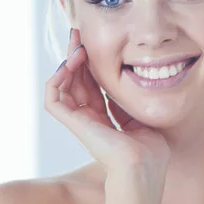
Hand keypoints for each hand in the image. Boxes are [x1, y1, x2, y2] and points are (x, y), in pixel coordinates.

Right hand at [44, 29, 170, 179]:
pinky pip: (53, 99)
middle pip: (77, 83)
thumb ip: (131, 105)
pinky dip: (56, 80)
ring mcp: (81, 123)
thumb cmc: (150, 153)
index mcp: (106, 121)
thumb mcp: (143, 120)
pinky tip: (69, 64)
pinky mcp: (74, 124)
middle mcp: (91, 121)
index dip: (93, 67)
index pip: (93, 88)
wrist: (143, 168)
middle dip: (78, 58)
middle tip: (81, 35)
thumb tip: (132, 85)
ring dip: (68, 64)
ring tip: (78, 46)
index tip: (97, 46)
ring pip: (63, 88)